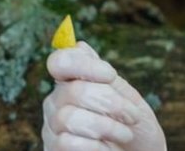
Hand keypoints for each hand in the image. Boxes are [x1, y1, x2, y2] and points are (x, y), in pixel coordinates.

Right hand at [42, 41, 166, 150]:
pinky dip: (96, 147)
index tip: (110, 75)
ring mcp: (52, 128)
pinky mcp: (54, 150)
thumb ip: (104, 76)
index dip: (84, 65)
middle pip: (74, 91)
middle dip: (110, 103)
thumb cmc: (132, 128)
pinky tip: (107, 149)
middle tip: (132, 116)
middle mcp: (57, 102)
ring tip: (126, 134)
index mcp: (72, 83)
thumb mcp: (127, 98)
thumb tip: (79, 45)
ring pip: (69, 118)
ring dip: (106, 127)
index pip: (60, 62)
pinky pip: (68, 143)